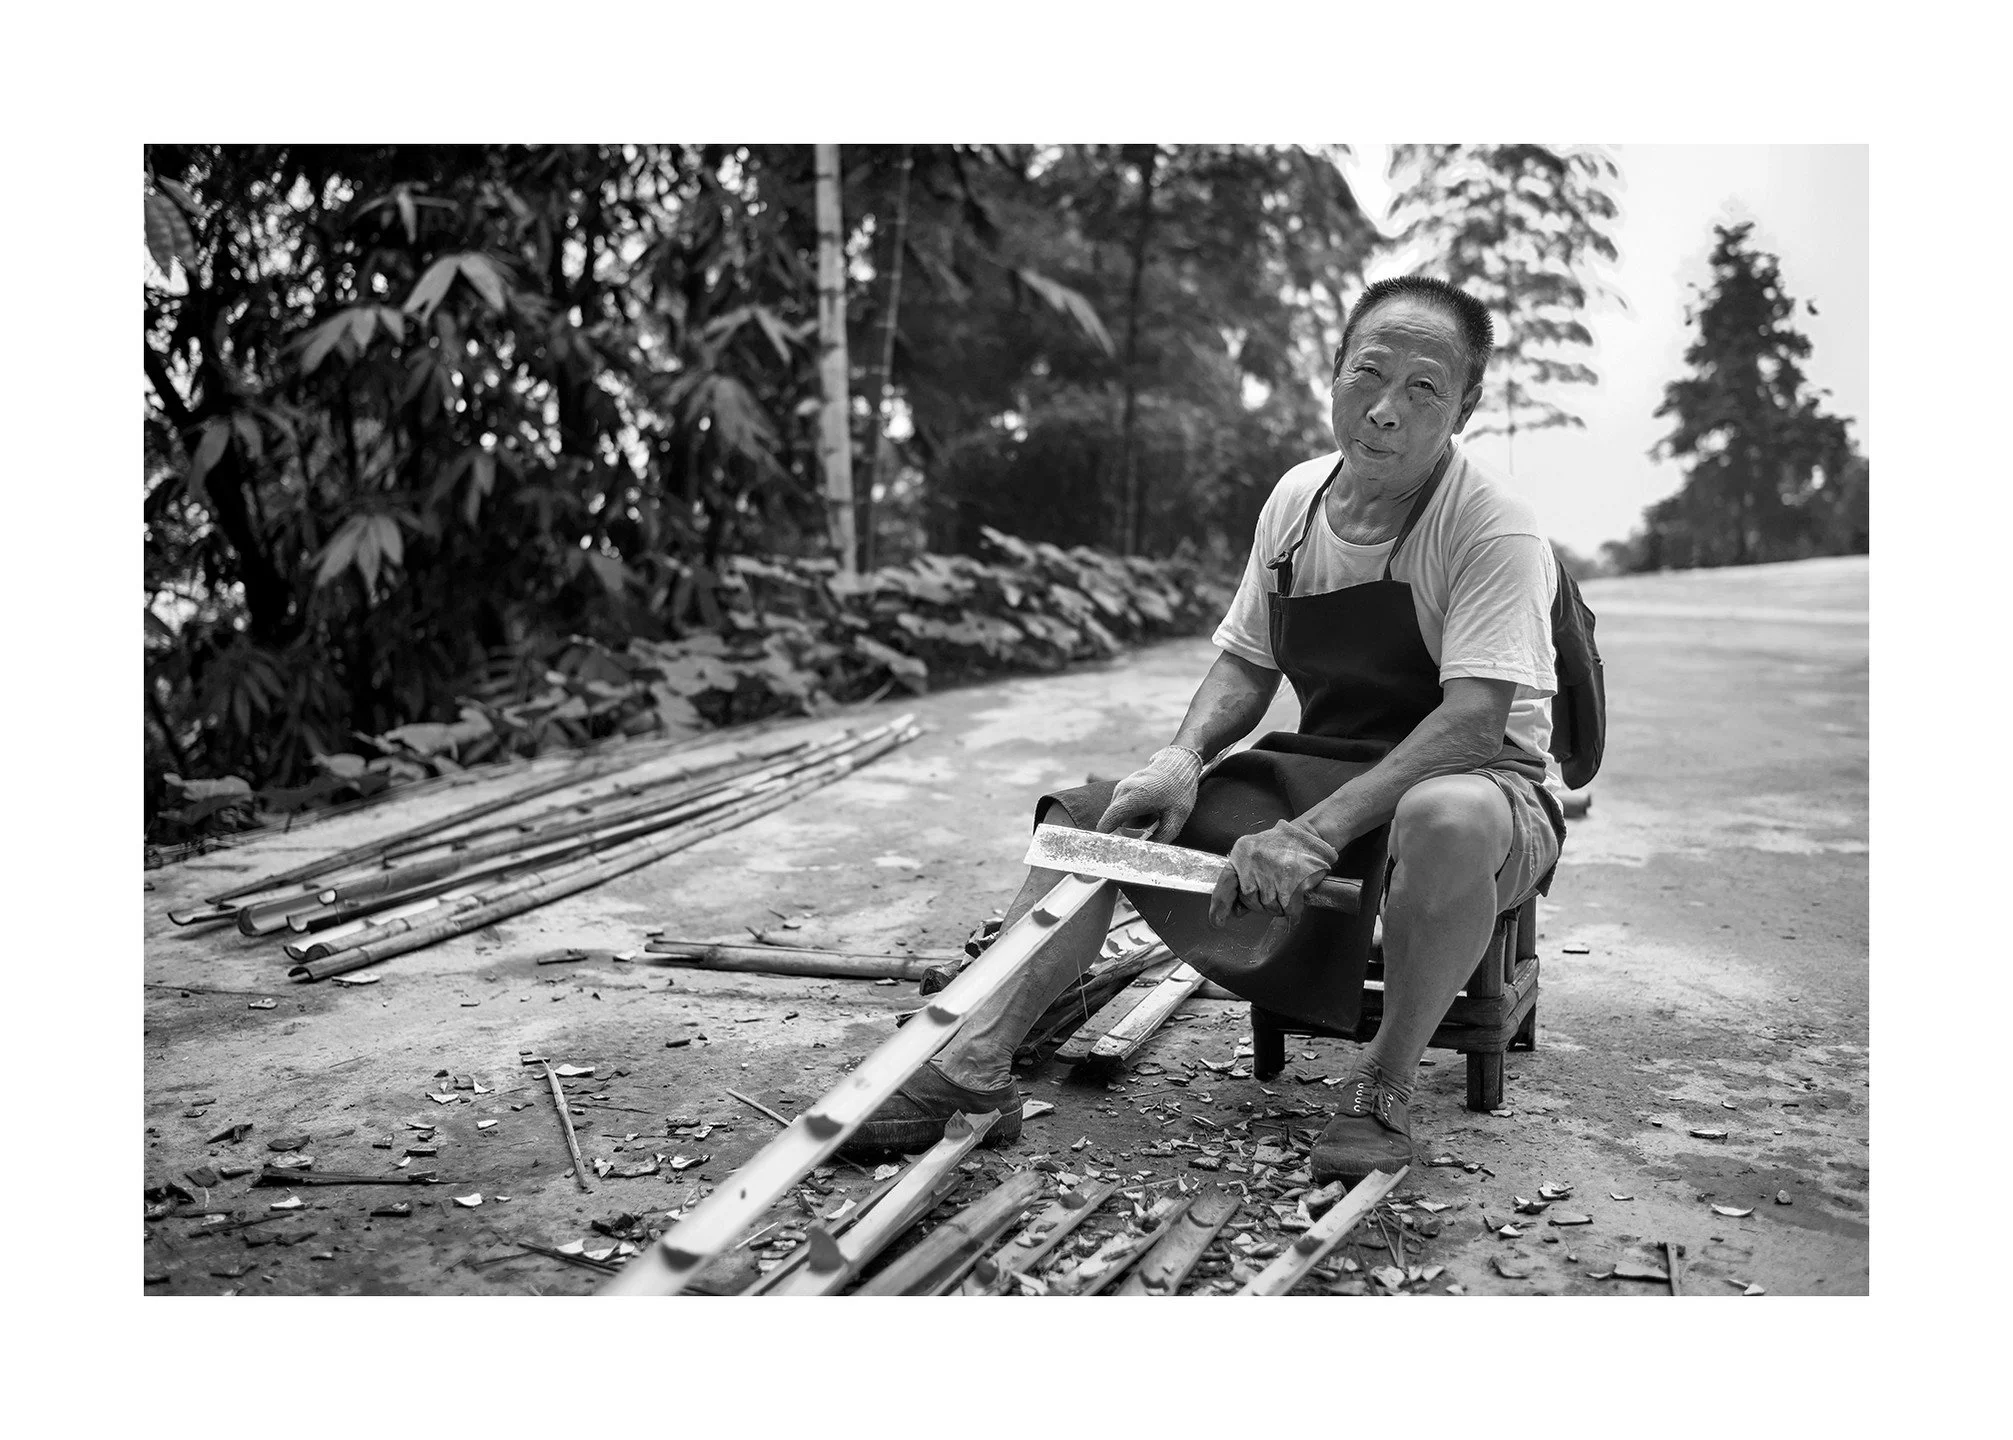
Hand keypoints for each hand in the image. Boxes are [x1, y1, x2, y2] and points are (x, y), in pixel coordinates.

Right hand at [1096, 746, 1203, 842]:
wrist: (1179, 763)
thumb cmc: (1179, 790)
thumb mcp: (1176, 818)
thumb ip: (1161, 838)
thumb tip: (1147, 852)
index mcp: (1135, 796)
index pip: (1110, 819)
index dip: (1105, 836)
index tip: (1105, 848)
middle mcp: (1123, 790)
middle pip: (1117, 821)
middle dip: (1131, 829)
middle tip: (1152, 825)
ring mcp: (1121, 787)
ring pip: (1121, 815)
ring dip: (1135, 820)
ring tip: (1155, 813)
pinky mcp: (1123, 787)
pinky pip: (1123, 807)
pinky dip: (1135, 812)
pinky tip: (1150, 807)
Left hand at [1208, 819, 1337, 926]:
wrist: (1309, 836)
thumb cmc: (1281, 846)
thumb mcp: (1255, 855)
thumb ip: (1243, 879)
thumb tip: (1236, 910)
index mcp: (1242, 855)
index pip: (1225, 885)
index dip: (1220, 906)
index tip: (1217, 921)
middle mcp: (1254, 864)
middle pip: (1249, 899)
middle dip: (1259, 903)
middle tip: (1272, 891)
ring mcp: (1273, 875)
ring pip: (1269, 907)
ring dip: (1277, 905)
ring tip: (1286, 888)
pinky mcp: (1292, 885)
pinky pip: (1287, 909)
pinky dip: (1292, 907)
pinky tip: (1296, 894)